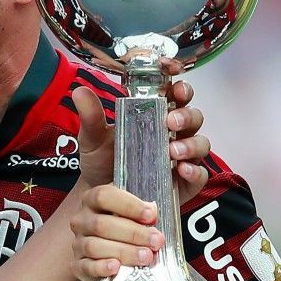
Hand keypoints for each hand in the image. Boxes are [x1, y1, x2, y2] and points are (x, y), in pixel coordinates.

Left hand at [68, 78, 211, 280]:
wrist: (102, 195)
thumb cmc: (103, 160)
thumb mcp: (93, 138)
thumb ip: (91, 117)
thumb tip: (80, 91)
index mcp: (155, 115)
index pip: (175, 95)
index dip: (181, 87)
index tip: (177, 85)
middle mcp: (174, 133)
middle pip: (193, 117)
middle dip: (186, 116)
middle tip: (170, 121)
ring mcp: (183, 157)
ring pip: (200, 143)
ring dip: (190, 144)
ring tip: (172, 151)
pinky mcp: (187, 181)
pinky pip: (200, 174)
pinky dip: (194, 171)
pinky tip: (180, 171)